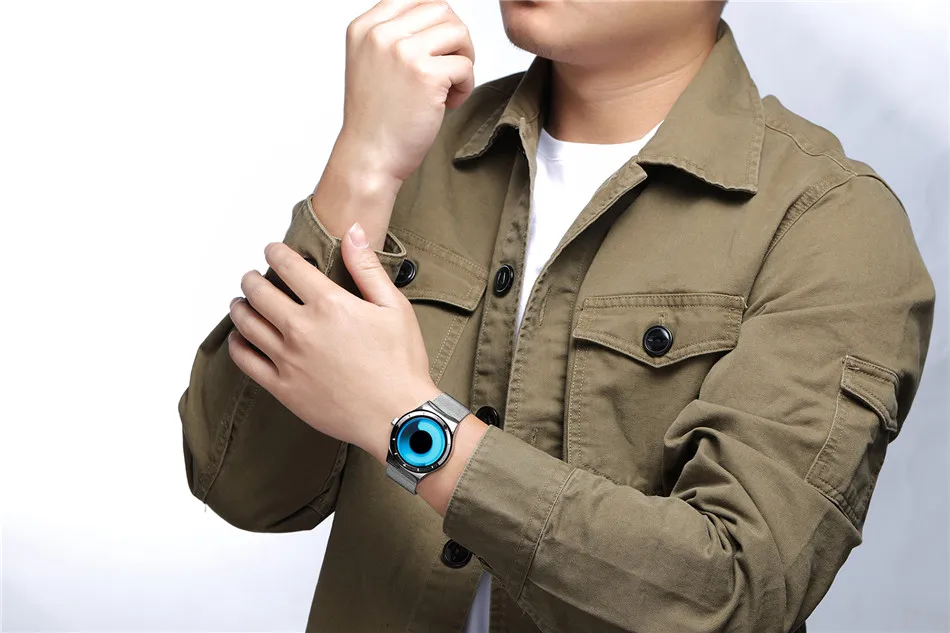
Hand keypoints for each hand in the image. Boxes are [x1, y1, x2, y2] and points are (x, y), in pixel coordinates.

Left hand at [227, 222, 441, 463]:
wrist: (397, 417)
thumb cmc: (401, 364)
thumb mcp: (394, 307)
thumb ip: (367, 267)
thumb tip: (352, 232)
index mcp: (330, 305)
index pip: (288, 266)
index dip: (275, 253)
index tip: (271, 250)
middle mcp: (303, 329)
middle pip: (259, 292)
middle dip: (252, 278)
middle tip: (252, 276)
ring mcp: (289, 360)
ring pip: (247, 323)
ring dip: (240, 307)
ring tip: (241, 302)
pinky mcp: (283, 388)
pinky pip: (246, 361)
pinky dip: (238, 344)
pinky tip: (241, 338)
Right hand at [336, 0, 475, 182]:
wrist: (369, 156)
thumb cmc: (376, 117)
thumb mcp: (372, 63)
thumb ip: (394, 35)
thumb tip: (440, 16)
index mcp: (365, 27)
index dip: (436, 22)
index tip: (438, 50)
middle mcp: (380, 33)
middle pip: (441, 9)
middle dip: (455, 39)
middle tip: (449, 69)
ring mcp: (402, 51)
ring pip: (458, 32)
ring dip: (464, 59)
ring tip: (450, 86)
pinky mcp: (425, 74)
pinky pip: (465, 65)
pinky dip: (465, 85)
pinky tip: (449, 103)